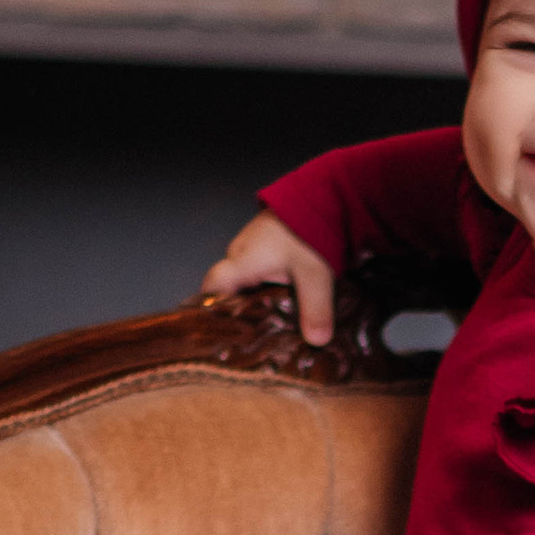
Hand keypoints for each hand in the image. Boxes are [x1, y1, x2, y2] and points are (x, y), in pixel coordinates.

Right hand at [202, 211, 335, 347]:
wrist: (323, 193)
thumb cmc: (309, 231)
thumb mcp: (315, 276)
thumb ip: (315, 310)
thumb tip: (316, 342)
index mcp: (242, 261)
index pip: (212, 287)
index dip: (211, 307)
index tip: (218, 328)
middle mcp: (240, 251)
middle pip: (229, 285)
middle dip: (239, 307)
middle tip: (252, 333)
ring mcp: (252, 241)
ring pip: (246, 275)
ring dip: (256, 293)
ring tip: (270, 319)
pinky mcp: (266, 237)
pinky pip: (259, 264)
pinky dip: (267, 280)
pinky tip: (284, 294)